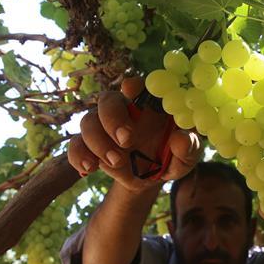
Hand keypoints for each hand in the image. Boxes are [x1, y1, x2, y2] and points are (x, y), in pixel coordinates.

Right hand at [67, 77, 201, 191]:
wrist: (153, 179)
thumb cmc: (173, 156)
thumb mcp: (188, 155)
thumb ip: (188, 147)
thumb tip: (182, 139)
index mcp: (149, 104)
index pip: (138, 86)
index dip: (133, 85)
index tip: (131, 89)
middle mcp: (124, 111)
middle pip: (107, 100)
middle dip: (112, 118)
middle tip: (126, 139)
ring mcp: (104, 128)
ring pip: (87, 121)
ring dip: (98, 141)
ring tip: (116, 162)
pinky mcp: (92, 147)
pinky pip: (76, 144)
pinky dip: (78, 155)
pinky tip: (89, 168)